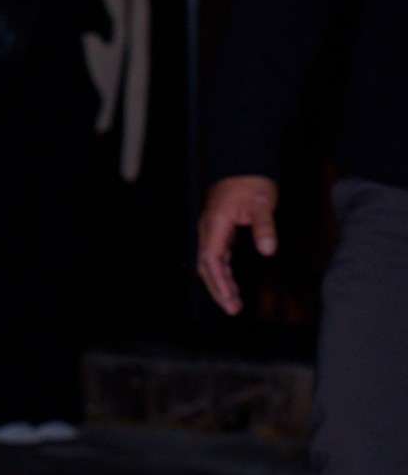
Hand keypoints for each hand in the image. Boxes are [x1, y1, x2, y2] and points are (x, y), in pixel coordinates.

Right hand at [197, 175, 278, 316]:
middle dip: (217, 289)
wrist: (242, 165)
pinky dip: (222, 272)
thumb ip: (264, 227)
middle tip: (233, 309)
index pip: (213, 259)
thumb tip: (268, 250)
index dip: (221, 281)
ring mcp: (213, 230)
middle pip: (207, 265)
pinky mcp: (219, 230)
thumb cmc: (251, 183)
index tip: (231, 299)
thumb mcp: (262, 203)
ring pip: (209, 263)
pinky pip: (216, 256)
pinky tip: (231, 283)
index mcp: (216, 224)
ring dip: (219, 283)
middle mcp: (209, 230)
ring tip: (233, 302)